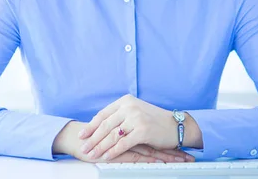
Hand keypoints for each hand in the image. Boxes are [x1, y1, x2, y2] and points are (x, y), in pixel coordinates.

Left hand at [53, 121, 192, 162]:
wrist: (175, 125)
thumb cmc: (154, 120)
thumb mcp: (136, 111)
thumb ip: (120, 115)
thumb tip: (101, 124)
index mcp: (125, 101)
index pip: (103, 114)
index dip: (91, 126)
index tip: (82, 134)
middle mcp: (129, 107)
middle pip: (105, 125)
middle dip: (92, 138)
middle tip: (83, 147)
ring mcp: (136, 118)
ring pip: (112, 135)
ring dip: (100, 146)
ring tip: (92, 154)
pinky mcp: (142, 130)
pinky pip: (123, 143)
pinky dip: (113, 151)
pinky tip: (106, 156)